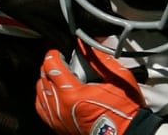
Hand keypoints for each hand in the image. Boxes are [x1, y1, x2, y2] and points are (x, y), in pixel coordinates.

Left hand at [35, 46, 161, 134]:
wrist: (127, 134)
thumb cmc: (124, 111)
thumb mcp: (118, 78)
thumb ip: (101, 58)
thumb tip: (88, 43)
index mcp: (73, 94)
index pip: (51, 67)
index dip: (53, 54)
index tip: (58, 50)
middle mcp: (61, 107)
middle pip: (44, 78)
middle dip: (50, 66)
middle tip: (61, 61)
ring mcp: (58, 119)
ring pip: (40, 93)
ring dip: (46, 81)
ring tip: (58, 76)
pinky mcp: (60, 128)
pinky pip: (43, 109)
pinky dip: (44, 98)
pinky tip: (53, 93)